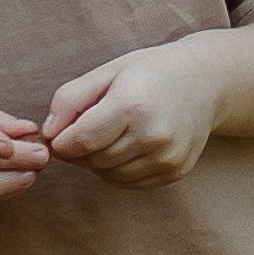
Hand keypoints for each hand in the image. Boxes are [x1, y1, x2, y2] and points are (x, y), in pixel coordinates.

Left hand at [43, 42, 226, 187]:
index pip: (81, 141)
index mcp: (134, 104)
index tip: (59, 134)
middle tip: (84, 130)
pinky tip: (125, 146)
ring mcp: (167, 157)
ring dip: (97, 162)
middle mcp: (154, 134)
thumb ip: (70, 99)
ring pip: (109, 175)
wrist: (205, 81)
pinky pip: (129, 182)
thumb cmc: (150, 72)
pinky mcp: (174, 172)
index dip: (61, 143)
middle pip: (94, 160)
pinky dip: (117, 170)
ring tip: (107, 135)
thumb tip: (48, 134)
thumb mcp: (107, 72)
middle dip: (78, 151)